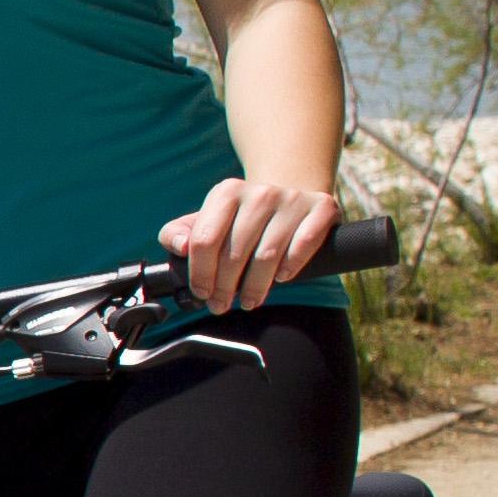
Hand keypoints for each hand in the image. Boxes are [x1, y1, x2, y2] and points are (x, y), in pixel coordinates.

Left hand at [161, 176, 339, 318]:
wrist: (287, 199)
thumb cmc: (239, 219)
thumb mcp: (204, 221)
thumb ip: (176, 234)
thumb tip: (180, 247)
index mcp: (227, 192)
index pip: (204, 241)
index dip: (200, 274)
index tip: (203, 293)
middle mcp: (260, 192)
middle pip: (235, 253)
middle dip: (225, 288)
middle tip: (222, 304)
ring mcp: (292, 199)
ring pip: (268, 256)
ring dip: (256, 287)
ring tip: (250, 300)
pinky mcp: (321, 208)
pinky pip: (304, 245)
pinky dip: (291, 267)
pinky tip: (281, 277)